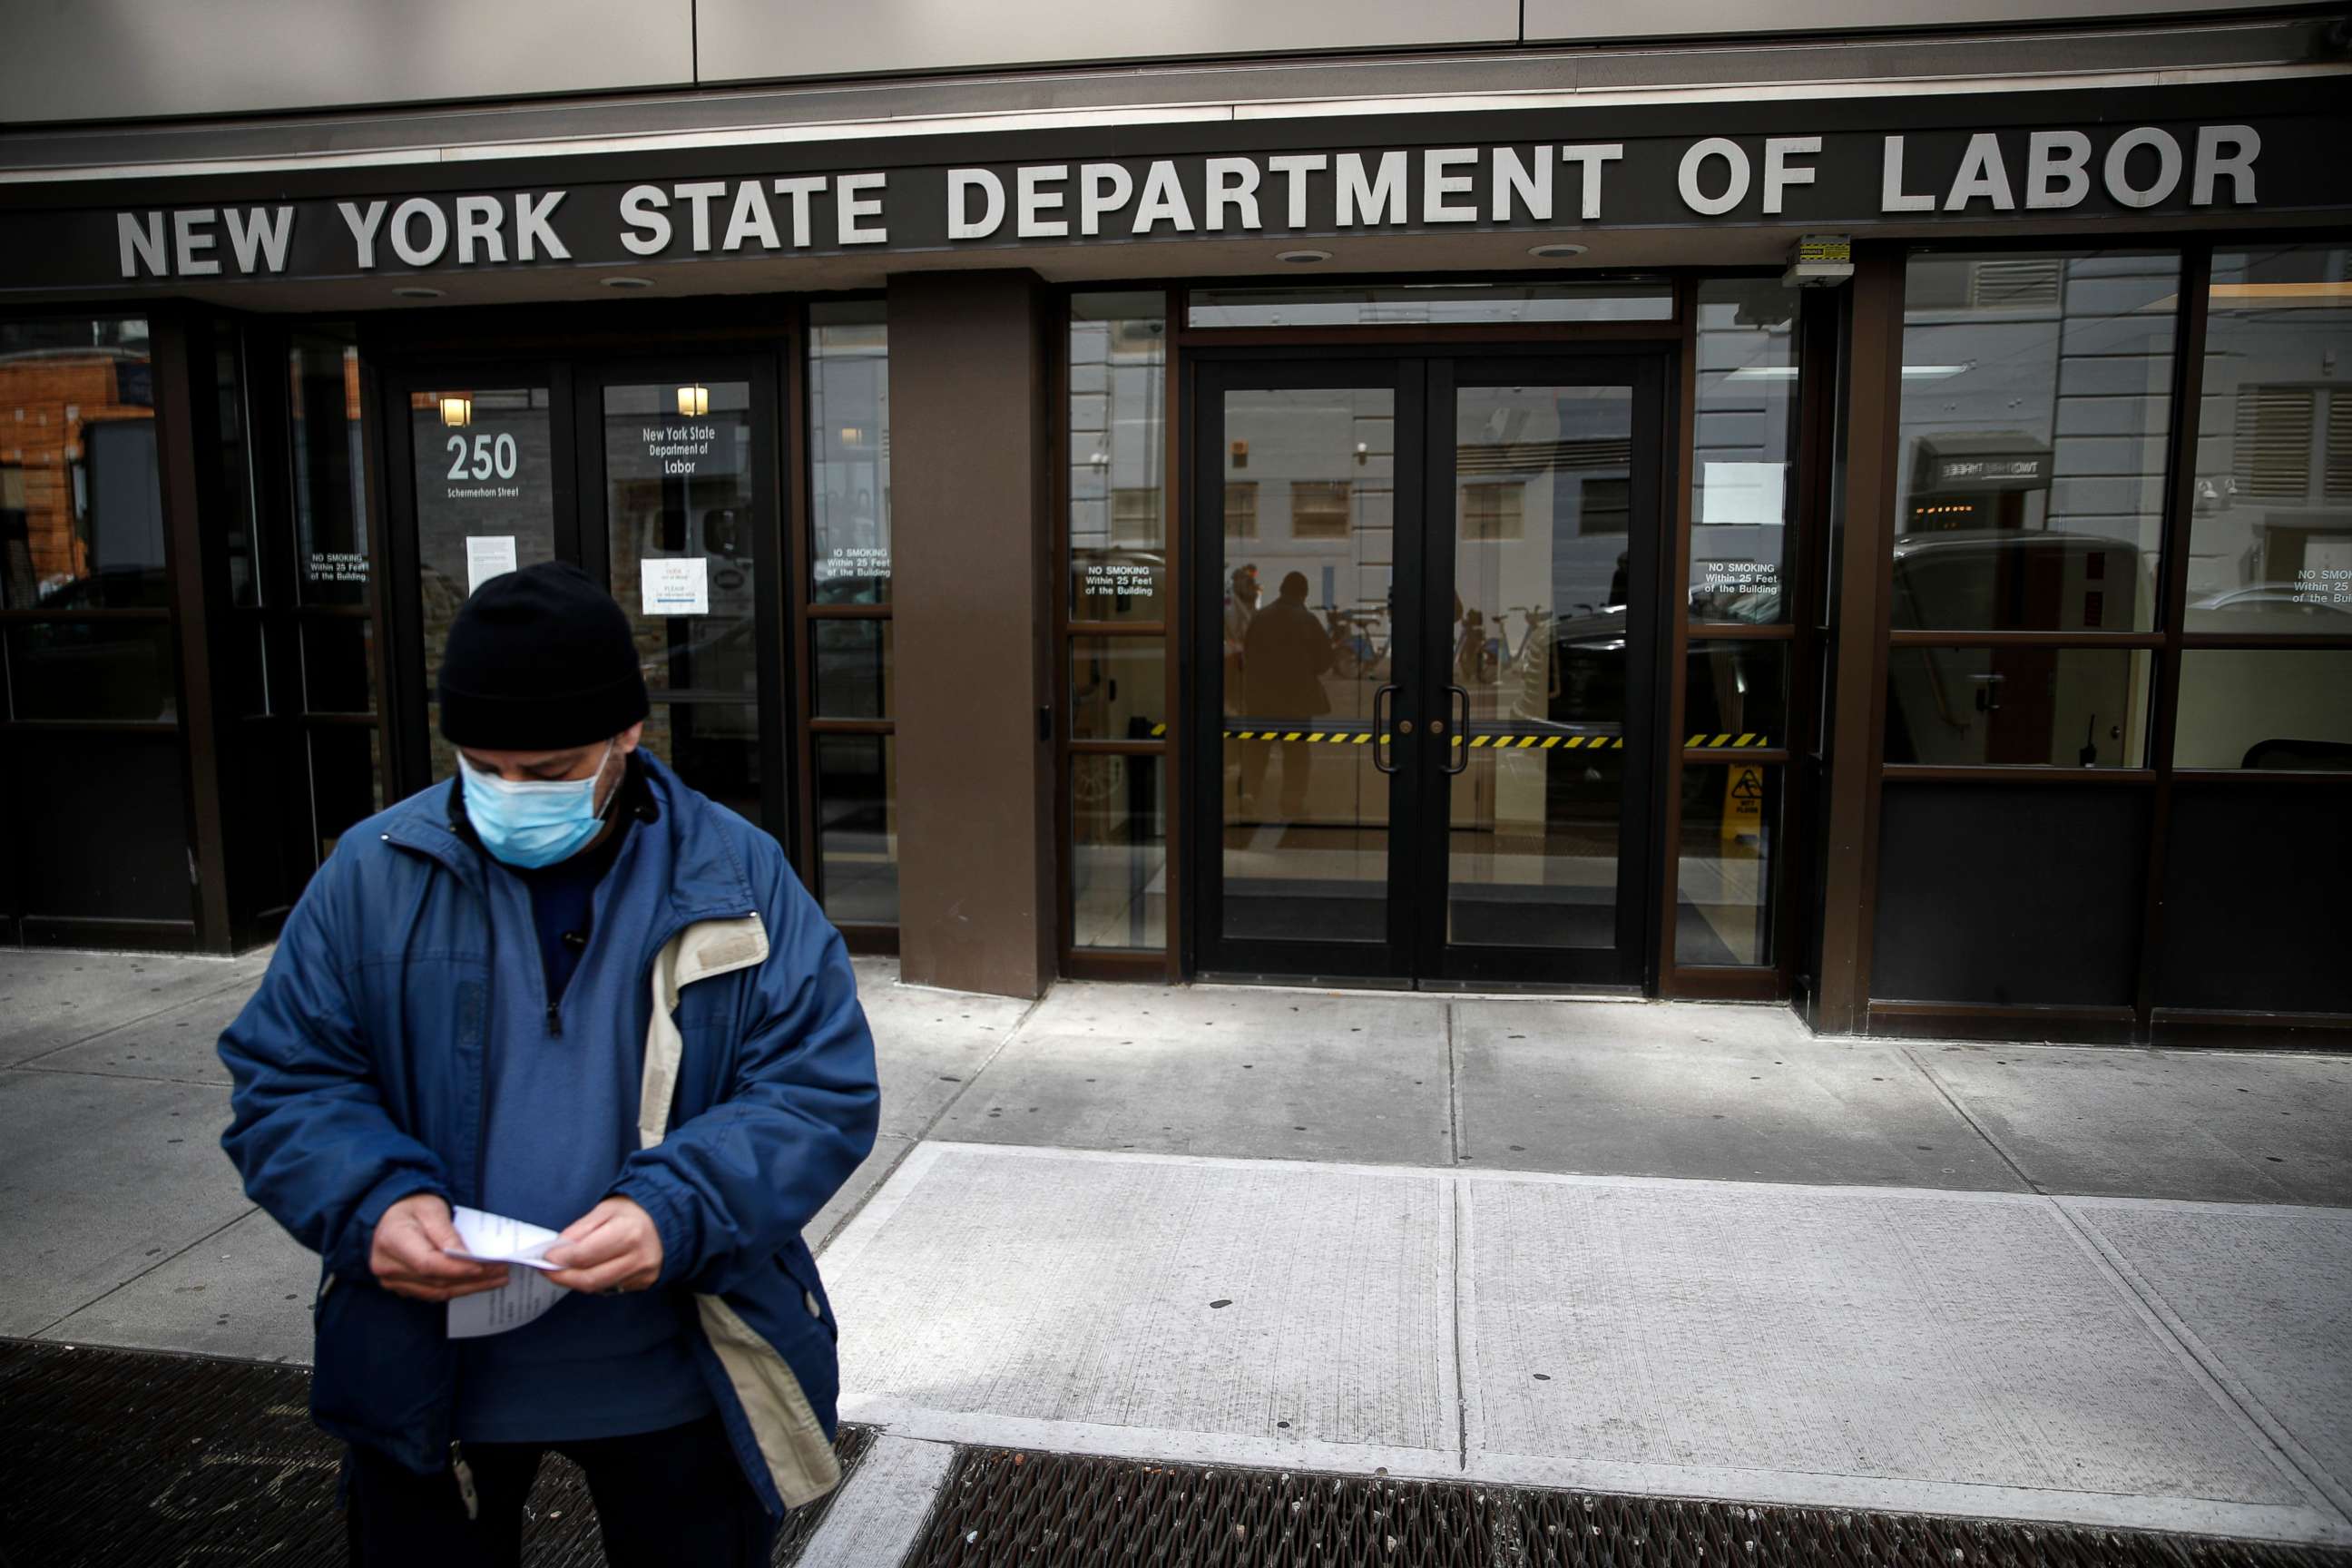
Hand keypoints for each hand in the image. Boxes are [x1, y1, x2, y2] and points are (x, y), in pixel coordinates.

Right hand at [370, 1193, 509, 1301]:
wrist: (389, 1213)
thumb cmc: (412, 1206)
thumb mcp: (432, 1210)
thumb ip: (448, 1235)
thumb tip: (467, 1258)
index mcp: (392, 1241)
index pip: (428, 1264)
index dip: (458, 1269)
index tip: (485, 1267)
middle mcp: (387, 1265)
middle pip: (435, 1282)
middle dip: (473, 1279)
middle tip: (502, 1271)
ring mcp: (391, 1280)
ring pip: (435, 1292)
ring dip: (468, 1288)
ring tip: (496, 1279)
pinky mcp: (400, 1286)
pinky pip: (431, 1293)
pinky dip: (456, 1289)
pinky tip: (477, 1282)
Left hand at [545, 1197, 662, 1295]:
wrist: (671, 1220)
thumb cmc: (635, 1211)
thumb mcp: (606, 1209)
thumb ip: (580, 1230)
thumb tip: (556, 1249)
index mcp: (628, 1233)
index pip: (584, 1255)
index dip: (559, 1259)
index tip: (544, 1257)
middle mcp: (637, 1258)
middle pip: (589, 1278)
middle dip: (562, 1277)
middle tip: (547, 1271)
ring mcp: (642, 1274)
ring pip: (598, 1287)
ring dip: (576, 1281)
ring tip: (563, 1271)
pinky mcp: (643, 1283)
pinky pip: (611, 1288)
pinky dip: (594, 1281)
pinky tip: (588, 1271)